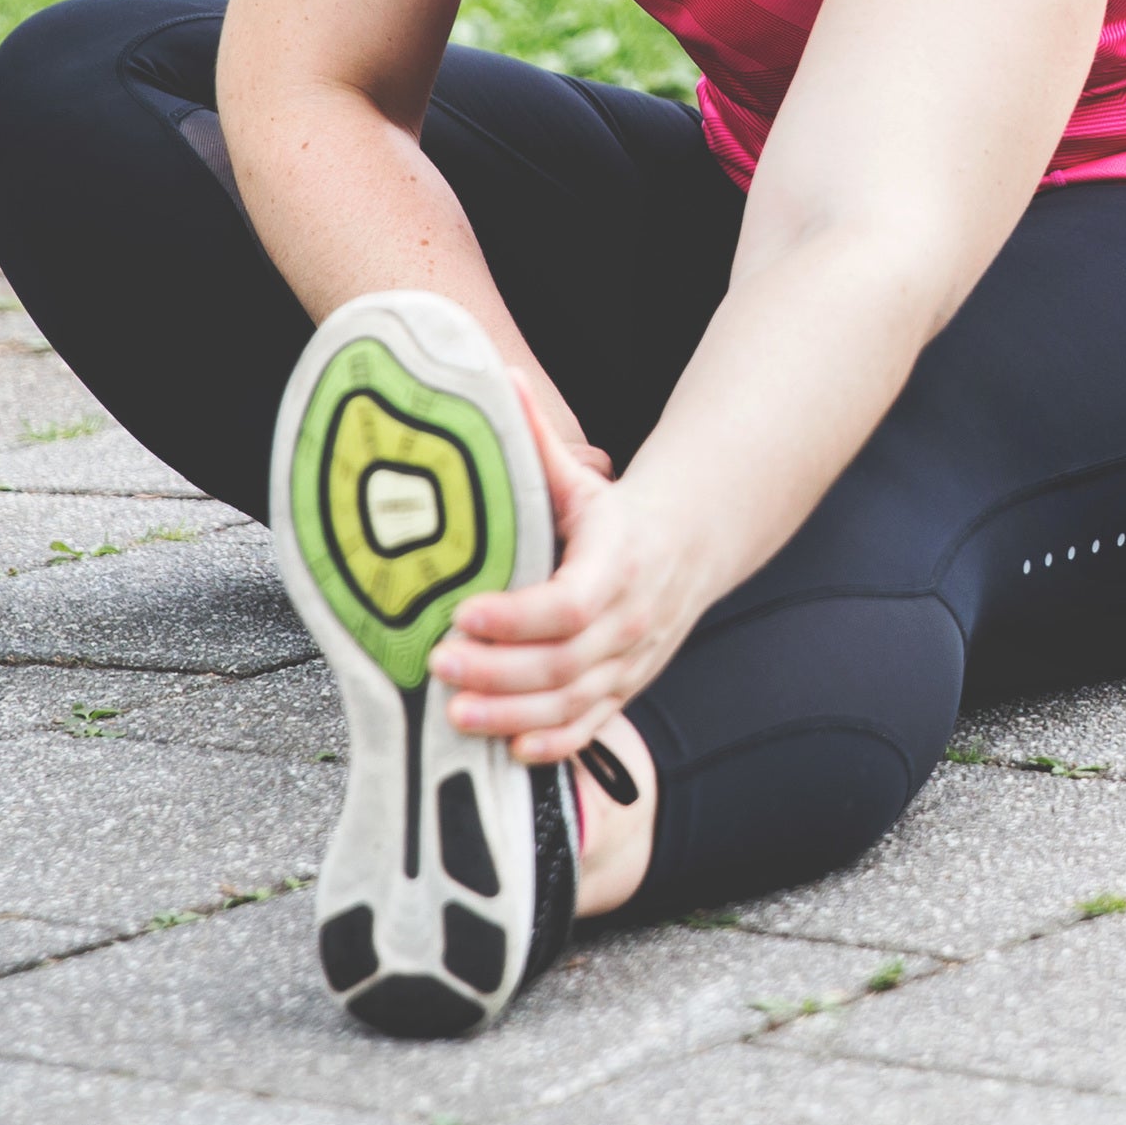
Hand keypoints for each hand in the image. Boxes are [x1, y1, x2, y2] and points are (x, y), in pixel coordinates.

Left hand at [431, 387, 701, 763]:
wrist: (685, 550)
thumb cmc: (616, 516)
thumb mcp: (580, 478)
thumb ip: (534, 437)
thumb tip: (494, 377)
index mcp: (619, 563)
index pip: (572, 603)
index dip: (518, 616)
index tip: (464, 610)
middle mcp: (631, 620)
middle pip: (566, 661)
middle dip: (500, 670)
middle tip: (440, 663)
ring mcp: (630, 661)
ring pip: (573, 701)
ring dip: (514, 714)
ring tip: (456, 713)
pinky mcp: (623, 688)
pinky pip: (591, 726)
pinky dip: (554, 745)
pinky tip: (511, 747)